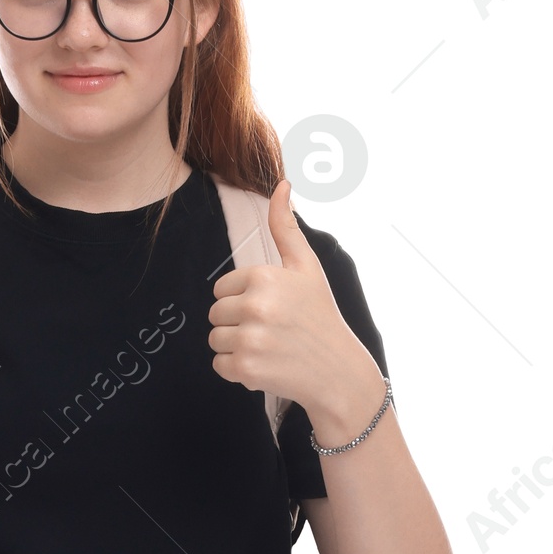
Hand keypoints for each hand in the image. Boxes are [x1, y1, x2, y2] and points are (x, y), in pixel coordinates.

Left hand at [207, 178, 383, 435]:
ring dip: (235, 346)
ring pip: (215, 340)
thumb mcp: (306, 266)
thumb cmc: (319, 315)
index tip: (269, 308)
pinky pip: (219, 365)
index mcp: (264, 276)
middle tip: (269, 330)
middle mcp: (255, 306)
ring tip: (267, 347)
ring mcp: (250, 339)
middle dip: (236, 323)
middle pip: (215, 314)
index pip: (222, 289)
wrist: (337, 371)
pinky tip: (264, 365)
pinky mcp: (246, 369)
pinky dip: (237, 369)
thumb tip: (282, 183)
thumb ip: (285, 227)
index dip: (242, 300)